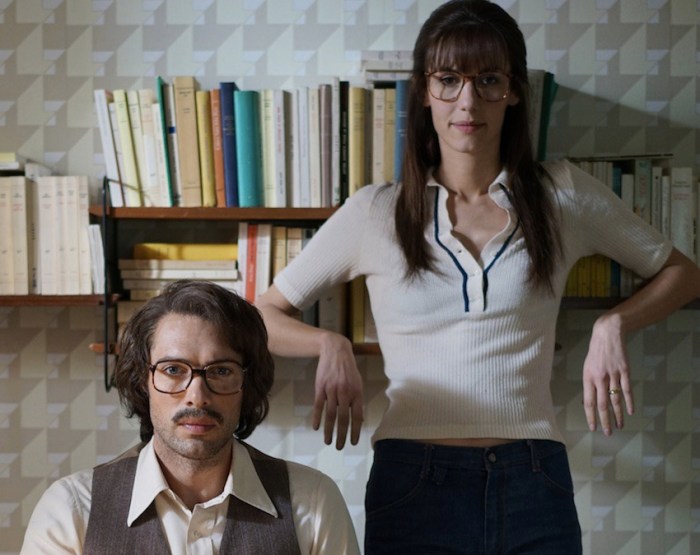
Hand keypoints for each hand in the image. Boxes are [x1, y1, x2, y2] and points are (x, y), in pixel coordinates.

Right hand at [313, 333, 363, 448]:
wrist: (335, 351)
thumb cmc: (348, 369)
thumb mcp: (358, 382)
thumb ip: (357, 400)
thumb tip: (359, 418)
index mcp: (356, 392)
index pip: (357, 416)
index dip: (355, 431)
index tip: (352, 442)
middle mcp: (345, 393)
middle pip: (343, 418)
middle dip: (341, 435)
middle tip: (339, 447)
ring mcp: (331, 390)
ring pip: (330, 415)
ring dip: (329, 430)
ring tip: (328, 441)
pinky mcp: (320, 387)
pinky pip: (318, 406)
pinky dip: (317, 418)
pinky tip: (316, 427)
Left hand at [582, 314, 633, 435]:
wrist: (607, 334)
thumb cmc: (596, 353)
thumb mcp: (587, 367)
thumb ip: (589, 385)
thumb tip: (588, 403)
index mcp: (588, 377)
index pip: (589, 402)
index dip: (591, 416)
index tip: (593, 428)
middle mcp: (599, 378)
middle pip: (602, 404)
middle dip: (605, 421)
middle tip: (608, 433)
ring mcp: (613, 374)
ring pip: (616, 399)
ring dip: (618, 415)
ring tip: (620, 426)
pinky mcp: (625, 371)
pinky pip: (627, 389)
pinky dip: (629, 402)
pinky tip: (630, 412)